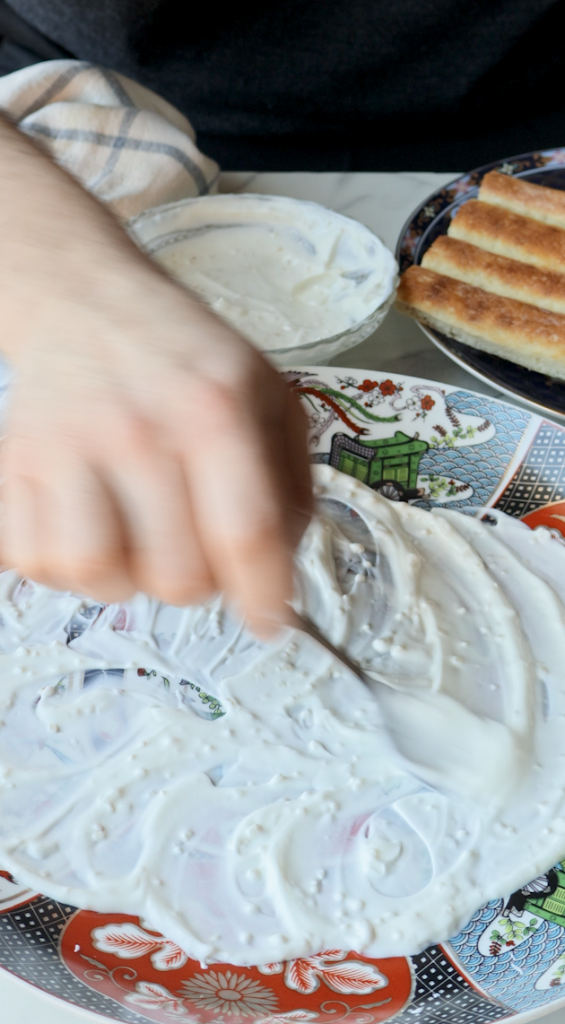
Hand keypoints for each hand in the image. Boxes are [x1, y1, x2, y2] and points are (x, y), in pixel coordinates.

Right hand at [0, 116, 311, 634]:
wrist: (86, 301)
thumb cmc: (184, 357)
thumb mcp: (267, 395)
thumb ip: (291, 481)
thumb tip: (283, 570)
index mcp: (215, 409)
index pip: (248, 533)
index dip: (265, 596)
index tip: (269, 622)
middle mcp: (140, 430)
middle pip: (178, 577)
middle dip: (197, 581)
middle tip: (194, 546)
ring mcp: (69, 446)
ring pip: (99, 578)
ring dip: (126, 578)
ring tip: (135, 539)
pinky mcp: (15, 461)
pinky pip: (36, 560)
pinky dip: (63, 564)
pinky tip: (88, 527)